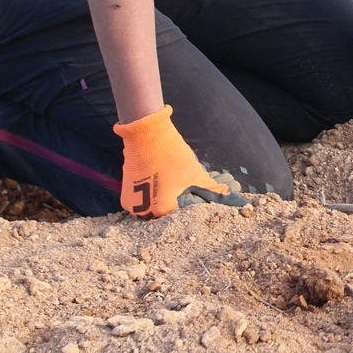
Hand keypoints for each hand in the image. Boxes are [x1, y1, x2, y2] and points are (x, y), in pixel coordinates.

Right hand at [113, 105, 246, 217]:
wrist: (145, 137)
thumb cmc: (173, 155)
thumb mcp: (196, 174)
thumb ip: (211, 190)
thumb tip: (227, 197)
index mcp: (162, 208)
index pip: (184, 216)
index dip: (194, 208)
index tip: (199, 200)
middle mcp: (144, 212)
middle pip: (168, 216)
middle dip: (179, 207)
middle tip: (187, 195)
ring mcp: (132, 206)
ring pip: (155, 211)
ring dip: (166, 205)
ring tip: (175, 191)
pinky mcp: (125, 199)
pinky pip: (143, 205)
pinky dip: (154, 200)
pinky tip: (162, 189)